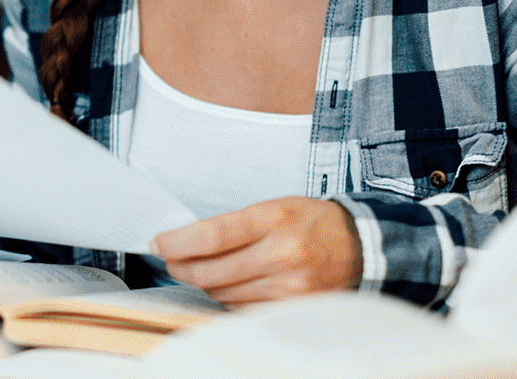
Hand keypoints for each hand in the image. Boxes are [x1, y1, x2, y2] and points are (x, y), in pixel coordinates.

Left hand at [152, 197, 361, 307]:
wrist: (356, 244)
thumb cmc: (308, 222)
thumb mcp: (270, 208)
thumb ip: (230, 225)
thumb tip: (184, 242)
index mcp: (273, 219)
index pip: (212, 236)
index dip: (177, 243)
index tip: (159, 244)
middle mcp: (283, 253)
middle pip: (212, 270)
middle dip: (182, 267)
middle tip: (172, 260)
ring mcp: (291, 285)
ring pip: (224, 293)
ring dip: (204, 284)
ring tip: (201, 272)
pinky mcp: (295, 308)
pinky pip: (244, 309)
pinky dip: (228, 299)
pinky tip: (227, 286)